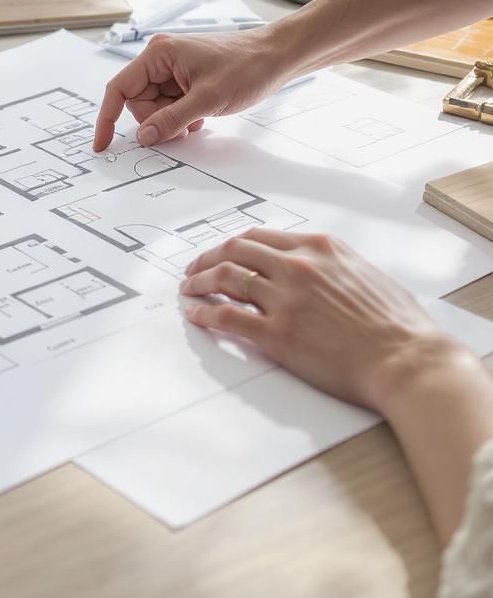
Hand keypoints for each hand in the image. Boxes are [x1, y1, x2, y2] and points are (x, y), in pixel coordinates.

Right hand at [93, 29, 293, 150]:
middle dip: (155, 121)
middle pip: (137, 102)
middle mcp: (161, 59)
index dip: (107, 118)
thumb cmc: (247, 66)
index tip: (103, 144)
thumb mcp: (206, 100)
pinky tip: (202, 115)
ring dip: (171, 120)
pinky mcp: (185, 78)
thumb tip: (143, 137)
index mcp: (158, 54)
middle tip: (183, 126)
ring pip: (154, 108)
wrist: (278, 57)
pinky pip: (169, 106)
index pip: (119, 89)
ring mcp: (173, 69)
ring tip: (198, 117)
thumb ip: (170, 120)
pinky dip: (181, 117)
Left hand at [179, 228, 470, 411]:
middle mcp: (297, 267)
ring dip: (199, 283)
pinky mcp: (277, 334)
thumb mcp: (364, 272)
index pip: (258, 237)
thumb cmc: (396, 324)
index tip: (219, 253)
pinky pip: (227, 318)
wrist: (407, 360)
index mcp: (319, 247)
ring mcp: (285, 299)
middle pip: (234, 252)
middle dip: (207, 259)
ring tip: (189, 291)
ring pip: (225, 279)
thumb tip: (310, 265)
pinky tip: (197, 317)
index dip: (231, 245)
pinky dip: (205, 315)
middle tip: (193, 270)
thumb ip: (330, 263)